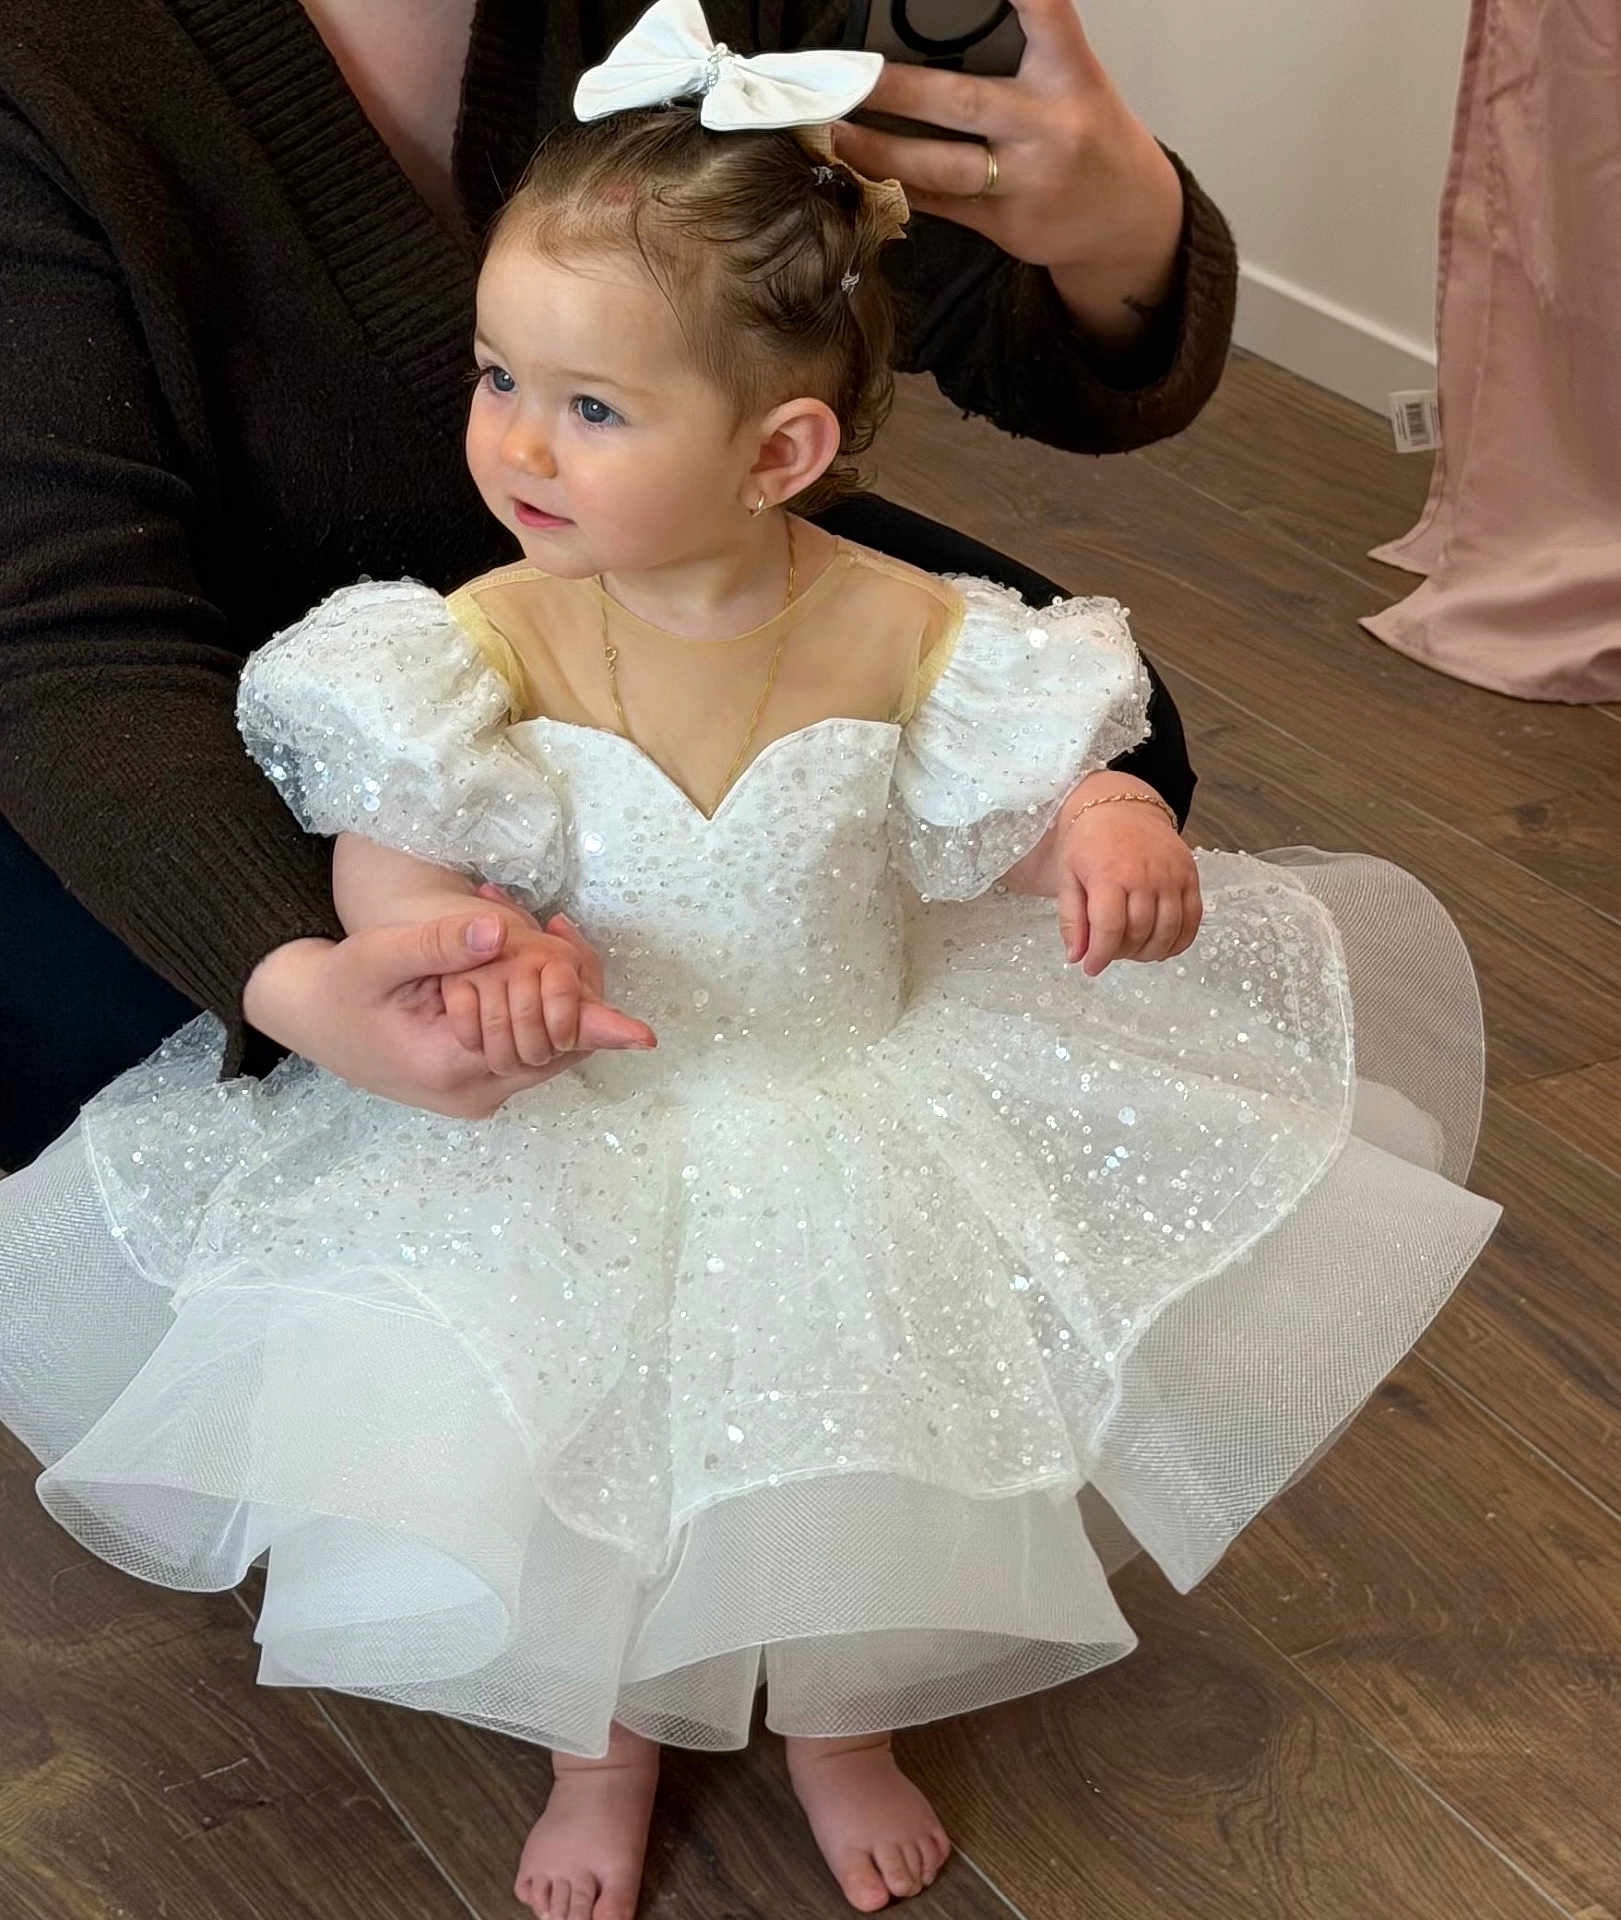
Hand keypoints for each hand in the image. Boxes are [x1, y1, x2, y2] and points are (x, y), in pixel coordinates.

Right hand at [243, 912, 654, 1118]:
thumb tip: (501, 929)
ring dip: (557, 1002)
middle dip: (573, 996)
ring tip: (544, 934)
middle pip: (557, 1054)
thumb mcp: (378, 957)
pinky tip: (523, 964)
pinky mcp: (475, 1086)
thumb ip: (439, 944)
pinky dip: (537, 1014)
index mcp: (451, 1069)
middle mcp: (471, 1096)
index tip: (644, 1032)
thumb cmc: (337, 986)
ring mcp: (475, 1097)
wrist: (303, 1014)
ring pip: (548, 1054)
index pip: (546, 1049)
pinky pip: (528, 1053)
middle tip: (561, 928)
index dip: (592, 1029)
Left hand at [831, 0, 1184, 341]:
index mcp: (1069, 76)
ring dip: (878, 151)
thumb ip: (1021, 54)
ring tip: (834, 133)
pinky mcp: (1005, 225)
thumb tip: (935, 34)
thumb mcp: (1073, 80)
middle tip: (846, 75)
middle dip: (895, 89)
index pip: (1046, 14)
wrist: (1127, 221)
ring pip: (939, 166)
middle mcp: (1047, 128)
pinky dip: (895, 187)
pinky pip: (939, 205)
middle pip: (961, 103)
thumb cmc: (1087, 134)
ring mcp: (1025, 183)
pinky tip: (858, 171)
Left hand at [1055, 779, 1201, 974]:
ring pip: (1168, 931)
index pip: (1110, 928)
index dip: (1101, 955)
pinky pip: (1192, 919)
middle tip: (1111, 952)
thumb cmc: (1090, 843)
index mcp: (1109, 874)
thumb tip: (1076, 957)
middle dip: (1122, 953)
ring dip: (1150, 951)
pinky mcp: (1190, 875)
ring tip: (1133, 950)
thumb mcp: (1068, 876)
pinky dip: (1179, 941)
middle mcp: (1144, 875)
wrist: (1122, 807)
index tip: (1092, 968)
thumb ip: (1072, 919)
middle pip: (1140, 932)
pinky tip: (1161, 946)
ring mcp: (1171, 875)